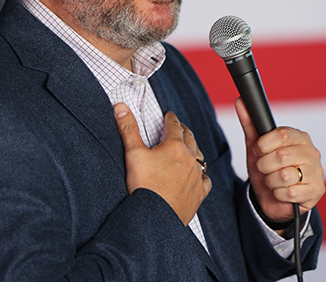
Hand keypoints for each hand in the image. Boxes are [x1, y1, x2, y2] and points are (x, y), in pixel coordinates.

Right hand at [114, 103, 211, 225]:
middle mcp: (190, 159)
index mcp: (175, 146)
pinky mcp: (199, 193)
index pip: (174, 125)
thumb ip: (128, 128)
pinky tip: (199, 176)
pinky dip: (202, 175)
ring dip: (193, 149)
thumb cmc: (143, 186)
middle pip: (189, 138)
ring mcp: (196, 176)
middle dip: (183, 130)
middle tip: (179, 127)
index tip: (169, 115)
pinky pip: (205, 180)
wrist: (154, 218)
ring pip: (199, 156)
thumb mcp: (133, 153)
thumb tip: (120, 107)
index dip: (170, 118)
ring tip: (188, 147)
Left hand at [235, 97, 324, 223]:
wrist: (272, 198)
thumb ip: (250, 123)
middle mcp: (312, 152)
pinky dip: (278, 194)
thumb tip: (240, 101)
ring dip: (270, 181)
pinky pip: (289, 193)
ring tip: (273, 181)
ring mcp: (317, 172)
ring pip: (284, 176)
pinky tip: (281, 192)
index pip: (281, 134)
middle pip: (281, 156)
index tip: (258, 151)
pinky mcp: (317, 191)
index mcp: (299, 137)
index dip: (263, 145)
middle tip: (264, 169)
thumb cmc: (267, 169)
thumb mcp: (255, 147)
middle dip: (264, 166)